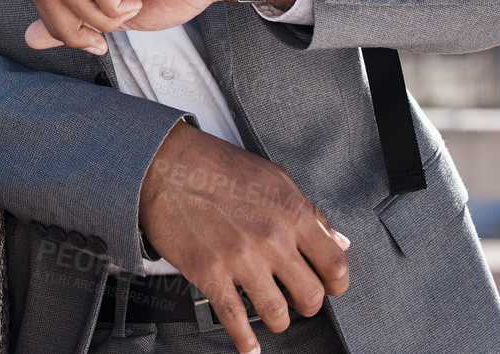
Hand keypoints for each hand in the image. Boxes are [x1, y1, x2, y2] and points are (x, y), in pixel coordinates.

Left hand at [25, 0, 271, 53]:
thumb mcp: (119, 16)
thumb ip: (76, 23)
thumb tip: (30, 38)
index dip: (58, 26)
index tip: (94, 42)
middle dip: (70, 30)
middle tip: (104, 38)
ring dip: (99, 19)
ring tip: (129, 12)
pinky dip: (114, 8)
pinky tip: (136, 2)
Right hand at [140, 122, 350, 353]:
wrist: (162, 164)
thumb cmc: (214, 166)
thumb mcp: (273, 178)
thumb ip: (308, 212)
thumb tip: (336, 240)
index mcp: (291, 213)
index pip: (335, 265)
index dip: (337, 284)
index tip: (330, 287)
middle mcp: (270, 238)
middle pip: (311, 296)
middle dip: (307, 304)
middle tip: (298, 300)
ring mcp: (240, 258)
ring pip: (277, 313)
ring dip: (278, 320)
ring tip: (272, 313)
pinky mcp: (209, 272)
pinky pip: (235, 318)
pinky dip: (245, 340)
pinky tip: (249, 345)